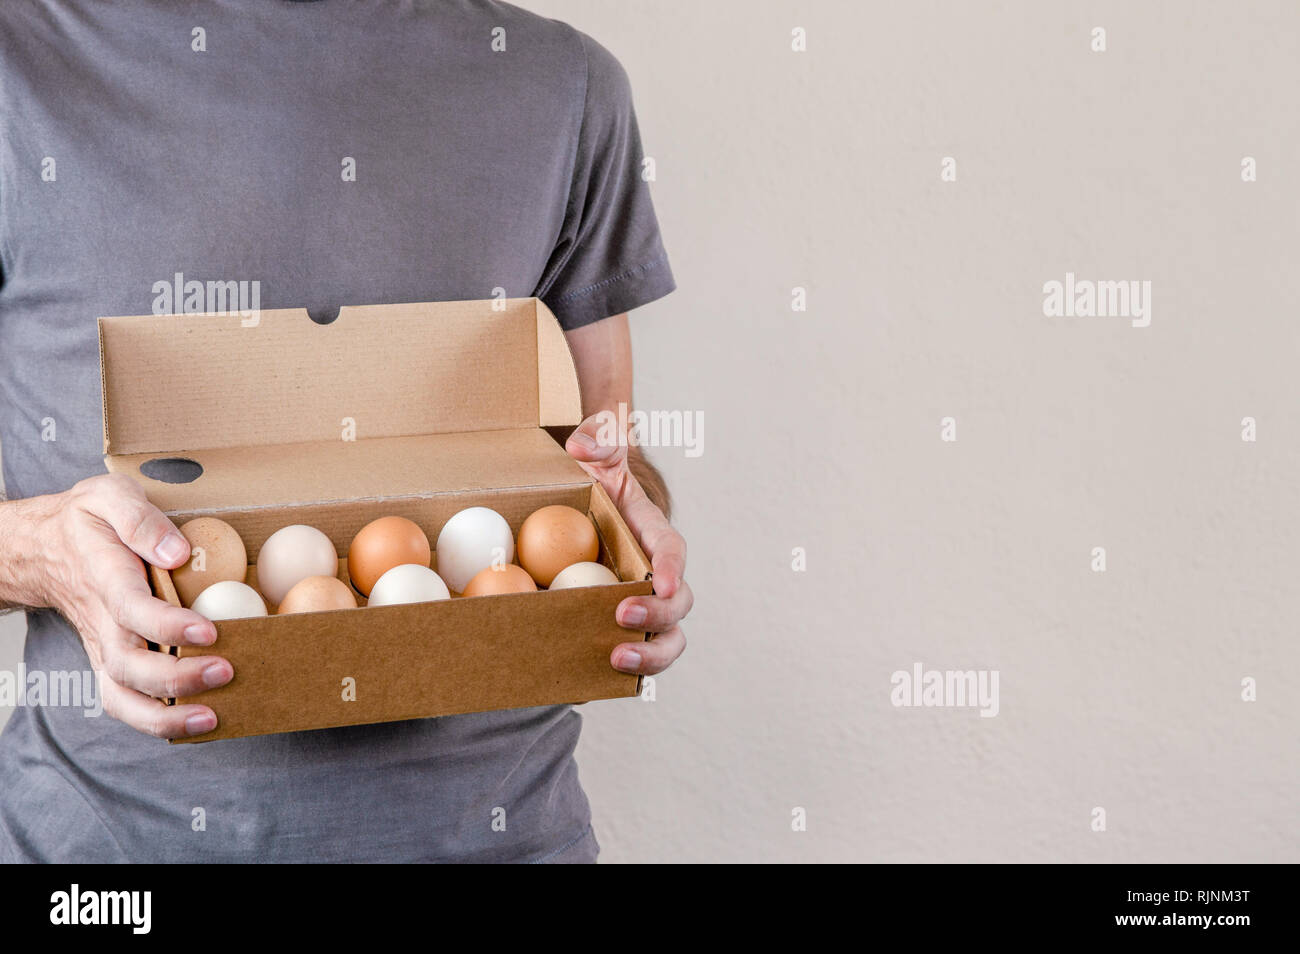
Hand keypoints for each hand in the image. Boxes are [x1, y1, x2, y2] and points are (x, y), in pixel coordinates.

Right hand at [17, 474, 230, 737]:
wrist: (42, 549)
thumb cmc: (86, 521)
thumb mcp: (108, 496)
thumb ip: (140, 519)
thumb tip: (179, 553)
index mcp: (105, 578)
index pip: (132, 609)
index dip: (168, 625)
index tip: (209, 630)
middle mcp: (102, 622)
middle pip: (129, 665)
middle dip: (177, 678)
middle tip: (226, 671)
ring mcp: (103, 648)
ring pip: (123, 695)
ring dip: (165, 716)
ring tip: (212, 719)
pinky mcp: (111, 662)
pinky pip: (127, 701)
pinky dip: (156, 722)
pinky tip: (198, 723)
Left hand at [566, 419, 691, 675]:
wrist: (583, 505)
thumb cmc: (595, 474)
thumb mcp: (595, 448)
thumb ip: (595, 438)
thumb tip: (582, 445)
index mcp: (653, 535)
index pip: (672, 551)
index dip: (672, 568)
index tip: (660, 583)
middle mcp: (656, 577)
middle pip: (678, 605)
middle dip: (659, 617)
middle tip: (623, 617)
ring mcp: (641, 606)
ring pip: (666, 640)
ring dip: (651, 657)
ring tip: (618, 661)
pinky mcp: (620, 629)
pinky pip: (633, 654)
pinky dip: (624, 673)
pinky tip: (592, 682)